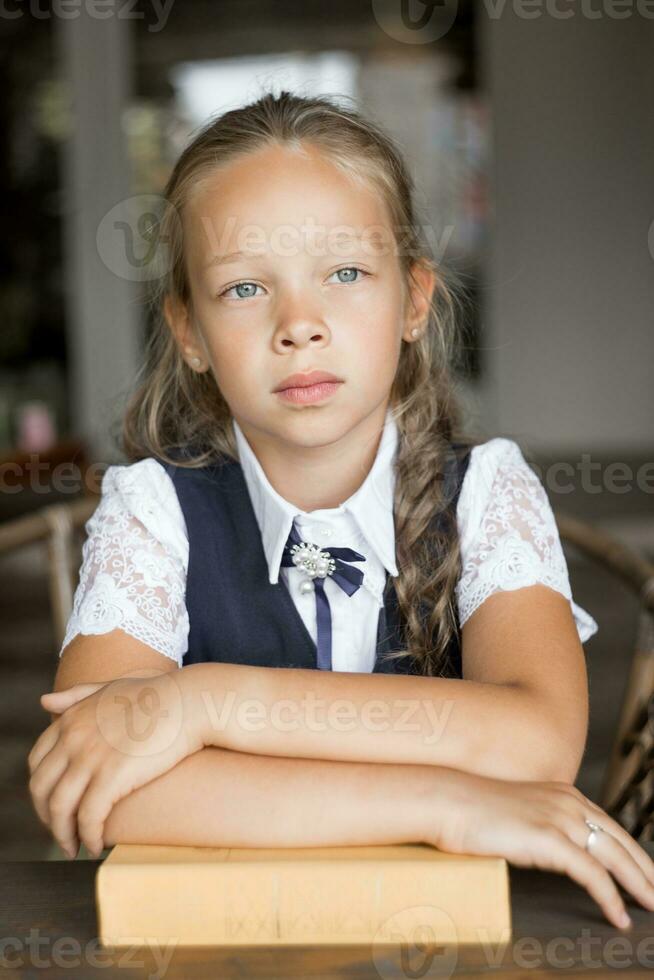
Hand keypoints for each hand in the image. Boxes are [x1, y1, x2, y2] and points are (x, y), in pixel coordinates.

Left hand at [27, 668, 204, 858]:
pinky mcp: (112, 777)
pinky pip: (88, 818)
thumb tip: (43, 701)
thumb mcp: (111, 688)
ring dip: (63, 835)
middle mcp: (73, 737)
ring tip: (75, 848)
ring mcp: (90, 757)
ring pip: (59, 809)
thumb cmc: (158, 696)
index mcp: (71, 718)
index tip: (54, 805)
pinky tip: (96, 846)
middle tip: (63, 832)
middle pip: (42, 789)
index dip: (42, 789)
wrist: (190, 702)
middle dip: (47, 817)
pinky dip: (88, 837)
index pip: (37, 762)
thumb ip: (76, 695)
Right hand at [426, 768, 653, 929]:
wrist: (447, 801)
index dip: (634, 853)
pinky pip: (592, 874)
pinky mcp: (549, 840)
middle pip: (622, 841)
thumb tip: (549, 850)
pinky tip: (618, 916)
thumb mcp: (516, 813)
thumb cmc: (472, 810)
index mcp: (563, 793)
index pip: (612, 826)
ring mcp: (560, 819)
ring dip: (638, 886)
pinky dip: (610, 897)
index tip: (647, 874)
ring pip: (615, 857)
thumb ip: (539, 825)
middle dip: (646, 871)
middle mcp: (568, 802)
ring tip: (651, 907)